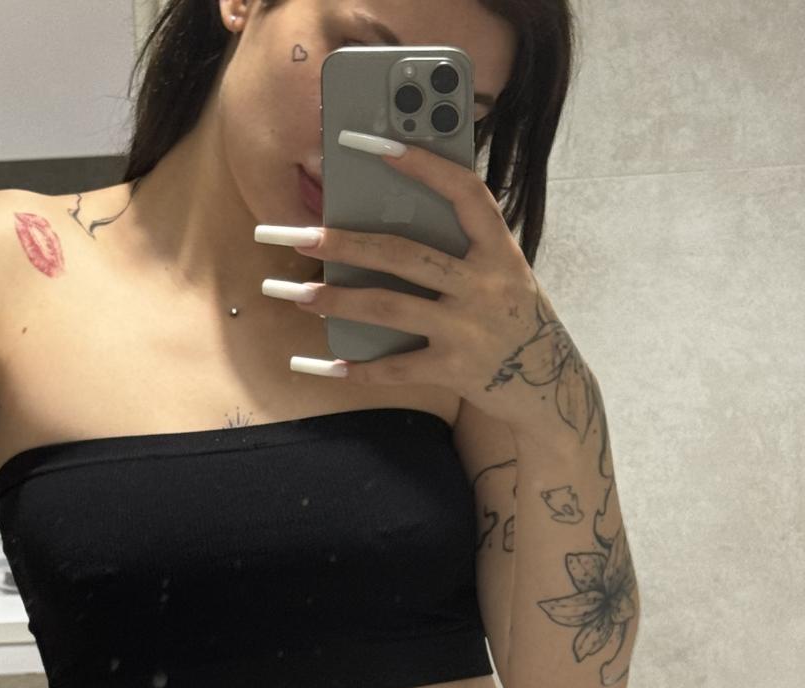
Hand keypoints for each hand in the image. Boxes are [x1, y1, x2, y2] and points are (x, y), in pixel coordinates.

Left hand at [274, 142, 588, 434]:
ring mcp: (471, 329)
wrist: (551, 385)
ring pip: (391, 308)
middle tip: (298, 236)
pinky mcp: (457, 370)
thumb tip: (384, 228)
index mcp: (499, 251)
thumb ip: (461, 251)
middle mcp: (486, 285)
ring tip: (295, 294)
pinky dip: (358, 368)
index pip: (464, 193)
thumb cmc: (513, 319)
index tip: (373, 143)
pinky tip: (323, 365)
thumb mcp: (502, 275)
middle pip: (405, 254)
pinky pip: (397, 367)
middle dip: (346, 244)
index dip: (423, 164)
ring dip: (337, 301)